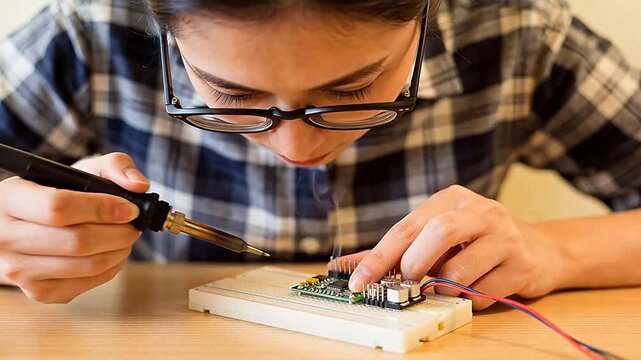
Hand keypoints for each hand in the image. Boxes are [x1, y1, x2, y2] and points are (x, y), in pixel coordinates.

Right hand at [0, 153, 148, 302]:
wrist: (31, 224)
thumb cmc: (60, 193)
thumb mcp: (81, 170)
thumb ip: (114, 165)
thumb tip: (138, 185)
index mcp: (10, 198)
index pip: (58, 208)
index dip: (102, 209)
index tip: (130, 209)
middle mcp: (5, 237)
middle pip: (78, 241)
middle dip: (119, 233)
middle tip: (134, 225)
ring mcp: (18, 269)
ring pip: (87, 265)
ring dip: (119, 251)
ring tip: (126, 237)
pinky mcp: (37, 292)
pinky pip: (87, 284)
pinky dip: (111, 268)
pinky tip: (113, 252)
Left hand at [346, 185, 562, 309]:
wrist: (539, 249)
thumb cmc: (475, 243)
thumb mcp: (437, 236)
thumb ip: (397, 250)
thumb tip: (350, 266)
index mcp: (451, 199)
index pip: (407, 226)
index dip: (379, 257)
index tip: (358, 282)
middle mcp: (481, 210)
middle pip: (439, 233)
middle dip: (416, 264)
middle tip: (411, 281)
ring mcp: (506, 236)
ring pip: (461, 271)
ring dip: (445, 289)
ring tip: (450, 285)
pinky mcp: (523, 264)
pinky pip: (483, 294)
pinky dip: (470, 300)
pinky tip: (477, 289)